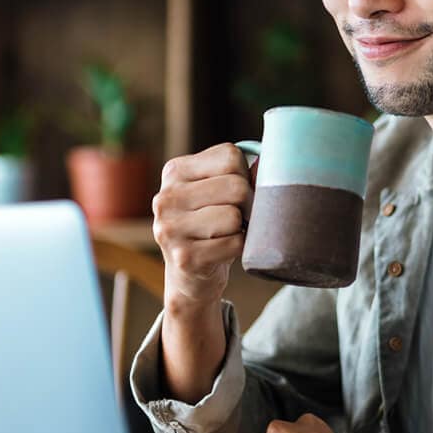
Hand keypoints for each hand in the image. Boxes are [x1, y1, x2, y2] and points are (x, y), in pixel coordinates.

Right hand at [153, 144, 253, 309]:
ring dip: (241, 227)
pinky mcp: (184, 258)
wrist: (190, 277)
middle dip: (248, 203)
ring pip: (234, 216)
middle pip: (235, 186)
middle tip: (239, 217)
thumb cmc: (211, 224)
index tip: (235, 193)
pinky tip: (224, 250)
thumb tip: (267, 164)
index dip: (245, 175)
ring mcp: (170, 229)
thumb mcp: (217, 190)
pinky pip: (235, 243)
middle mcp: (166, 198)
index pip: (230, 156)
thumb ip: (240, 173)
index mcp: (174, 172)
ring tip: (227, 233)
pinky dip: (239, 247)